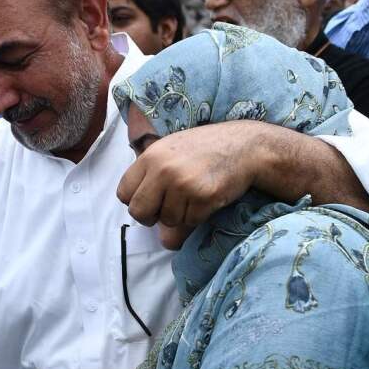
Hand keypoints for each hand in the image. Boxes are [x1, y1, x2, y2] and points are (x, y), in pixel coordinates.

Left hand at [117, 120, 257, 232]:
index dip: (135, 200)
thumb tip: (143, 218)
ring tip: (193, 196)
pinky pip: (190, 222)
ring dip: (179, 215)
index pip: (123, 192)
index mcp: (150, 156)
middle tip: (166, 209)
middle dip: (151, 217)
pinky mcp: (203, 197)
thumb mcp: (171, 150)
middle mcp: (163, 170)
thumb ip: (151, 176)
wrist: (245, 146)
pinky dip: (197, 216)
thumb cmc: (206, 149)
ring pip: (167, 220)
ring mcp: (183, 184)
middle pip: (138, 212)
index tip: (149, 200)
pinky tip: (206, 198)